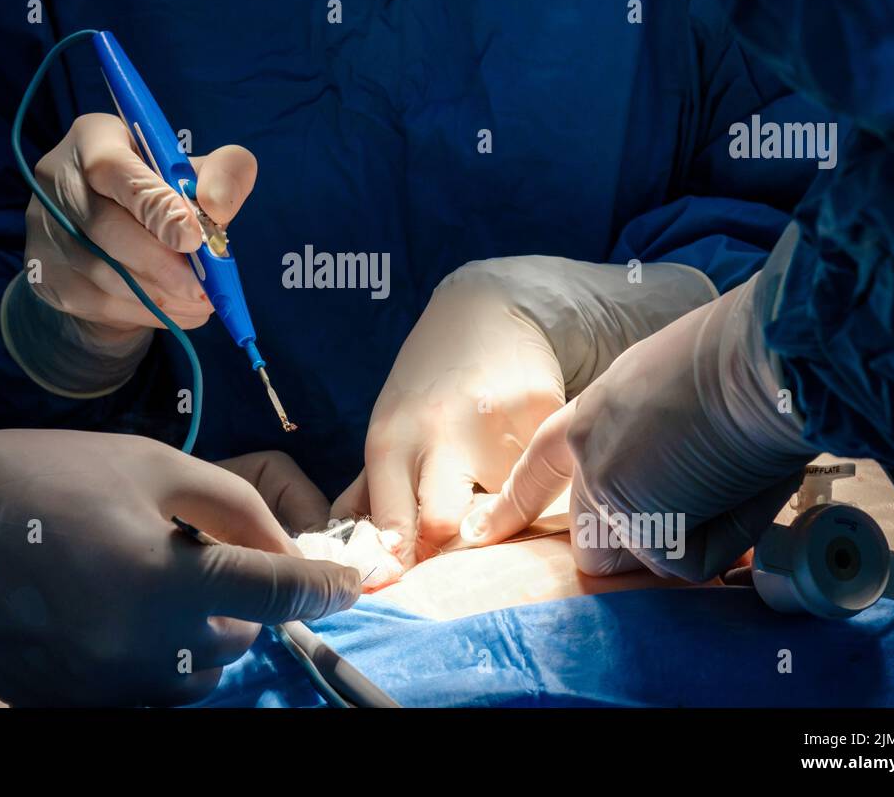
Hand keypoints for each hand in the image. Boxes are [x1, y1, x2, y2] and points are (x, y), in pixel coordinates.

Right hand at [0, 421, 359, 704]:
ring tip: (142, 578)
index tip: (346, 581)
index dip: (323, 587)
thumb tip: (286, 548)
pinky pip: (144, 688)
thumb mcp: (149, 463)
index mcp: (164, 582)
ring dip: (197, 630)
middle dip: (237, 597)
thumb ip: (232, 506)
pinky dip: (150, 654)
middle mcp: (141, 651)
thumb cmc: (41, 476)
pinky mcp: (68, 707)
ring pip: (197, 672)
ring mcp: (103, 690)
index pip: (277, 597)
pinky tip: (109, 609)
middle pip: (239, 640)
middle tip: (187, 550)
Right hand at [4, 113, 256, 393]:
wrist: (111, 232)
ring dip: (158, 295)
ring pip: (102, 273)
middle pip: (104, 227)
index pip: (112, 167)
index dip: (153, 205)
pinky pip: (99, 303)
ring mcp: (43, 230)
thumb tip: (219, 205)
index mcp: (94, 139)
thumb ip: (221, 173)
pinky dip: (147, 313)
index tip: (194, 238)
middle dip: (161, 263)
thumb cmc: (159, 191)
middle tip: (203, 288)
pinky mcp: (45, 276)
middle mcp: (57, 179)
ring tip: (201, 303)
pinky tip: (179, 311)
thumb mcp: (194, 171)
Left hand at [333, 257, 715, 566]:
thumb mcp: (386, 427)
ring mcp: (495, 426)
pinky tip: (528, 453)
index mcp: (390, 440)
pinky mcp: (544, 415)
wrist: (486, 310)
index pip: (392, 525)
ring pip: (506, 510)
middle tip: (460, 537)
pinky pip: (546, 476)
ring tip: (499, 486)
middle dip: (452, 546)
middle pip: (443, 526)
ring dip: (505, 512)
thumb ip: (370, 491)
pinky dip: (539, 479)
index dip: (398, 563)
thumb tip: (347, 551)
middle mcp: (439, 434)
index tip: (403, 583)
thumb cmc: (427, 383)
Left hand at [464, 271, 817, 580]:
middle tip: (705, 499)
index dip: (517, 502)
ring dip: (685, 541)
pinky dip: (717, 542)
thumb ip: (652, 449)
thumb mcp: (675, 397)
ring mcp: (600, 484)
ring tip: (724, 477)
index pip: (540, 464)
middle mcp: (586, 449)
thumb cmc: (744, 369)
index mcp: (595, 413)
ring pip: (638, 559)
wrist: (758, 357)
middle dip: (647, 541)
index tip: (481, 531)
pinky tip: (733, 486)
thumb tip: (674, 508)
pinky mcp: (627, 513)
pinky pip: (682, 563)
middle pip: (592, 539)